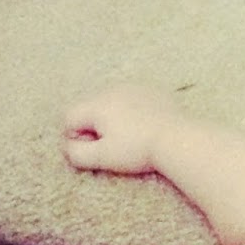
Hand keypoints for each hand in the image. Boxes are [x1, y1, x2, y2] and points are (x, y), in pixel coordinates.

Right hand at [62, 84, 189, 174]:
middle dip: (93, 127)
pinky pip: (131, 100)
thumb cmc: (137, 149)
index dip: (76, 136)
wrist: (178, 138)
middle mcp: (112, 89)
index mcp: (96, 103)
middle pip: (89, 108)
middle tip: (113, 145)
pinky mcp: (151, 90)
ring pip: (110, 103)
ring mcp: (133, 87)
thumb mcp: (102, 157)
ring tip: (131, 136)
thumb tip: (67, 146)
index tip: (95, 148)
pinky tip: (145, 127)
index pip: (69, 117)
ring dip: (112, 118)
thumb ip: (76, 153)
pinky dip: (132, 111)